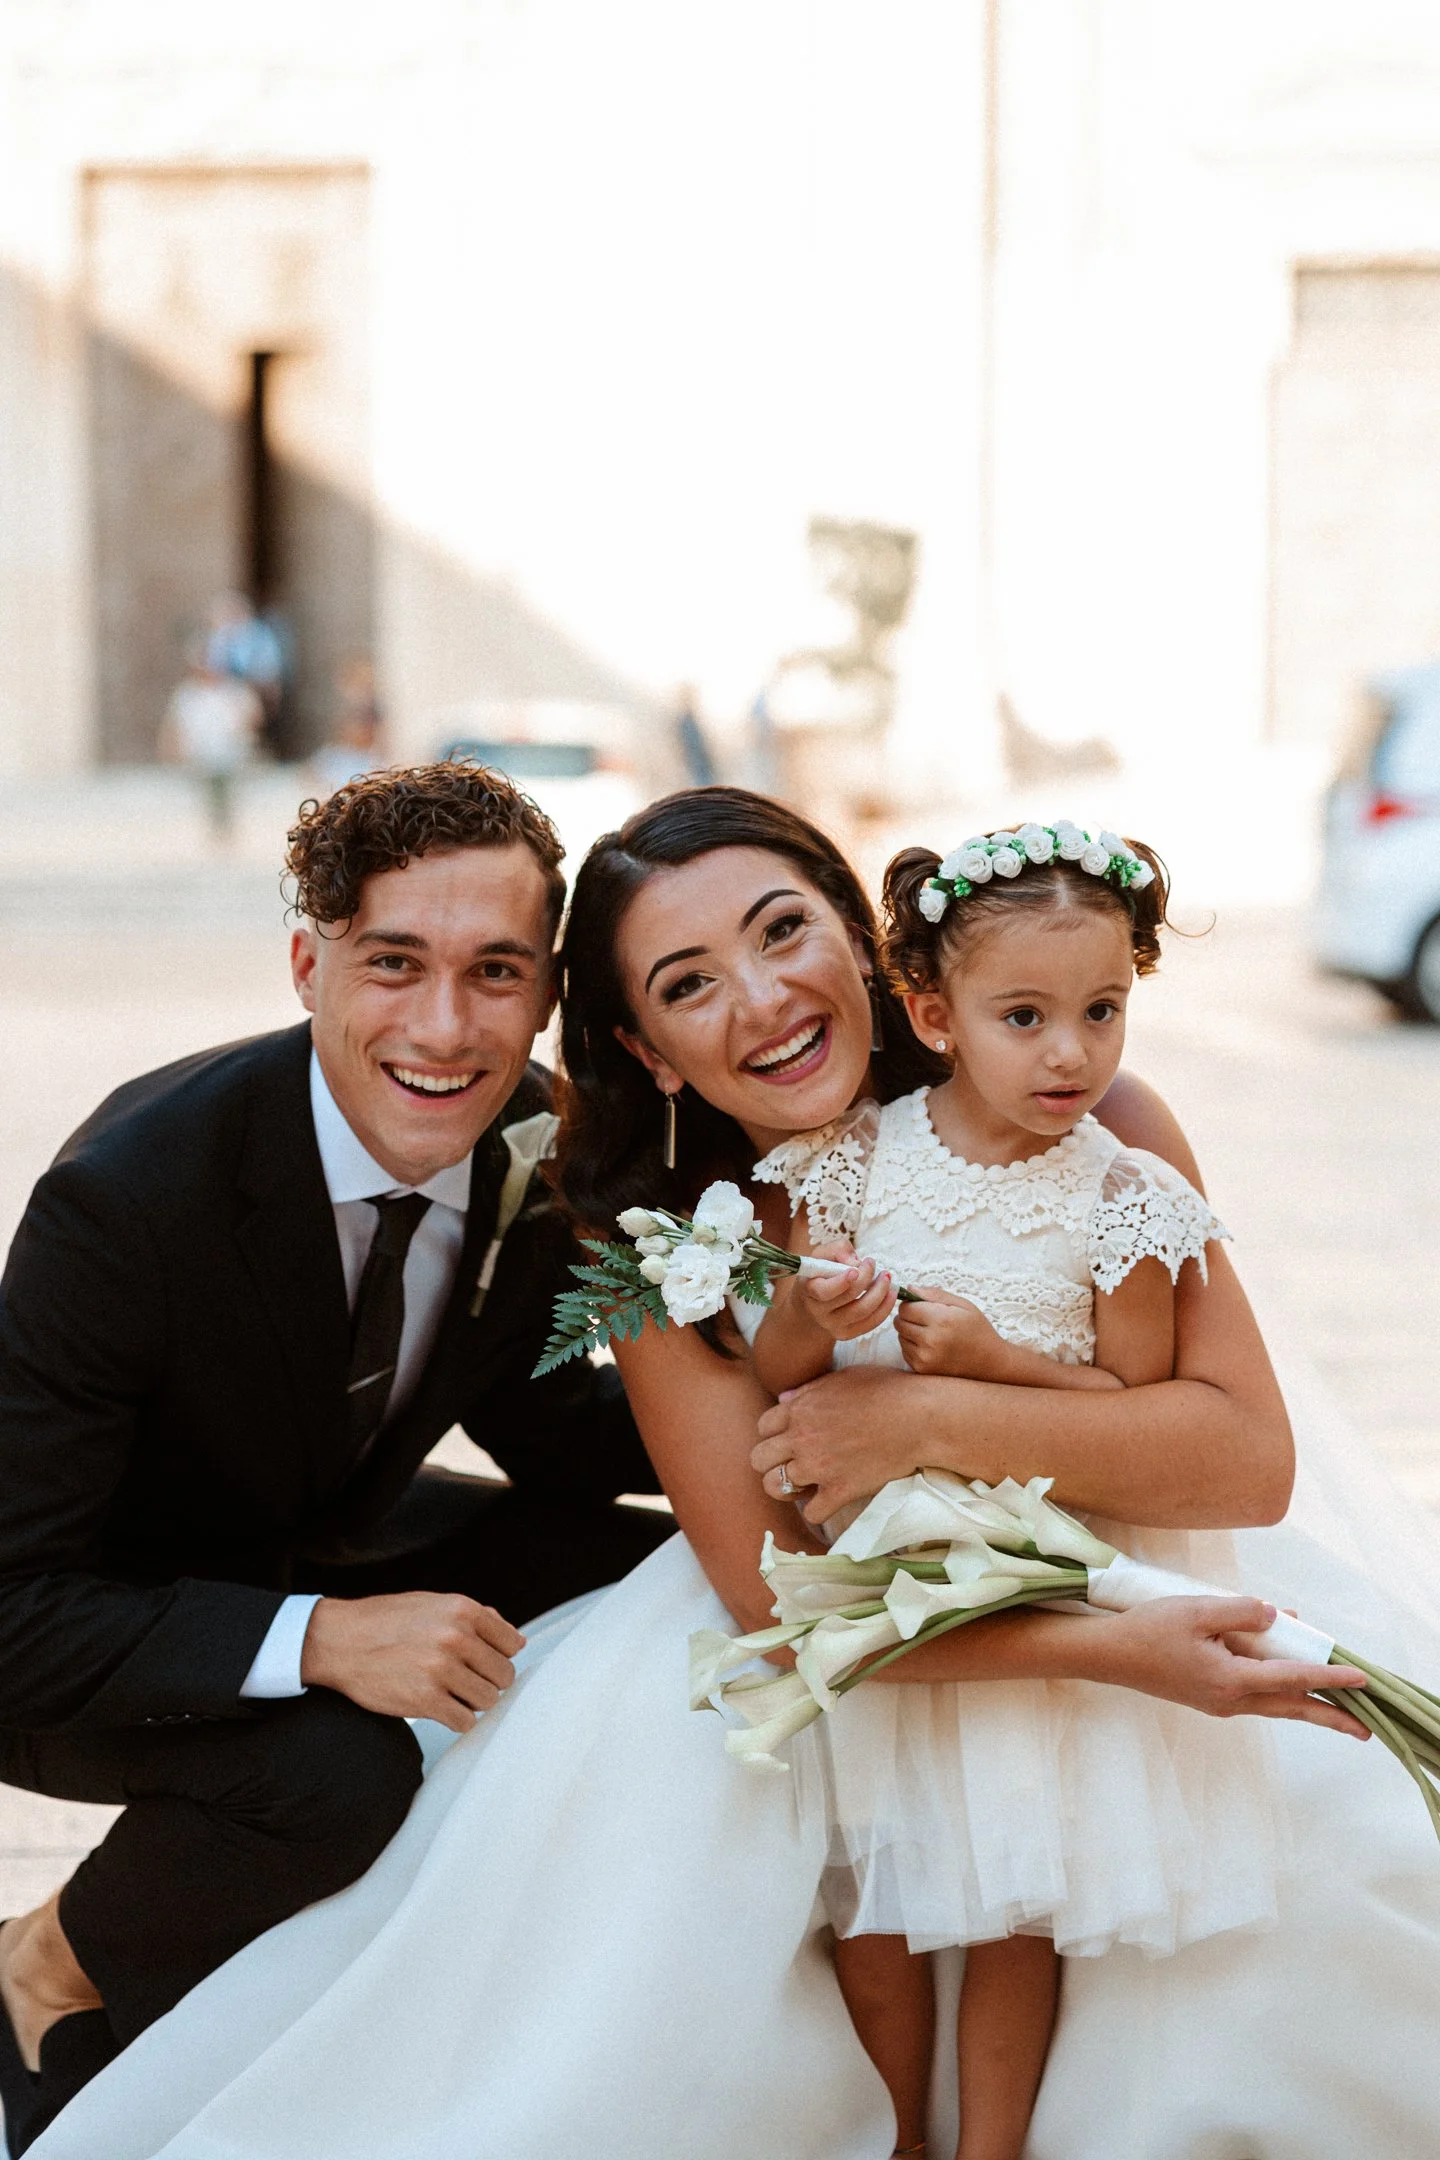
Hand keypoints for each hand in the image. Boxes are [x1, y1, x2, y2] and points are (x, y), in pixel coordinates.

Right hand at [300, 1592, 525, 1733]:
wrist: (340, 1640)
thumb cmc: (384, 1621)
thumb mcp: (433, 1604)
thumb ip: (475, 1617)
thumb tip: (515, 1639)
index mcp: (462, 1609)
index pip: (512, 1643)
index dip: (501, 1656)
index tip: (487, 1662)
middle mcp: (456, 1636)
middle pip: (503, 1674)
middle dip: (489, 1681)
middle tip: (468, 1681)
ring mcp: (441, 1669)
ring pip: (487, 1699)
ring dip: (473, 1701)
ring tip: (453, 1694)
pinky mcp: (425, 1699)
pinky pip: (464, 1720)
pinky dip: (458, 1719)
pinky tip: (443, 1708)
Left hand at [753, 1366, 919, 1521]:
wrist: (919, 1417)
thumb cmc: (886, 1390)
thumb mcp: (843, 1379)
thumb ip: (808, 1390)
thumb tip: (783, 1399)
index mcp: (800, 1409)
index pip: (762, 1427)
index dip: (774, 1434)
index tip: (790, 1439)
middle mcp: (802, 1438)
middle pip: (758, 1459)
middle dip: (771, 1462)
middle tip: (791, 1464)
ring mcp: (818, 1466)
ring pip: (775, 1488)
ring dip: (787, 1488)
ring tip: (806, 1484)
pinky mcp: (840, 1490)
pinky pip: (811, 1513)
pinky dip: (817, 1509)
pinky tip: (829, 1499)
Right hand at [797, 1240, 897, 1343]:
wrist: (811, 1304)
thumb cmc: (819, 1273)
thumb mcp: (821, 1255)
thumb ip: (837, 1249)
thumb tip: (856, 1261)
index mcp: (809, 1290)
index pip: (824, 1291)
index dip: (842, 1282)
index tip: (856, 1270)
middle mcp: (818, 1312)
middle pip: (849, 1298)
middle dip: (867, 1278)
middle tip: (872, 1263)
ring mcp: (832, 1326)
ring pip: (863, 1311)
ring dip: (881, 1292)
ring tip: (887, 1277)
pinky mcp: (846, 1334)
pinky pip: (870, 1323)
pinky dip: (885, 1308)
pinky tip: (891, 1294)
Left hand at [895, 1288, 1005, 1376]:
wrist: (990, 1362)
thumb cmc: (977, 1329)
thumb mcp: (963, 1305)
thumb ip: (934, 1294)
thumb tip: (908, 1288)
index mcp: (942, 1320)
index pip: (906, 1308)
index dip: (912, 1303)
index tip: (922, 1306)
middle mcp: (931, 1340)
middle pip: (900, 1322)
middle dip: (909, 1317)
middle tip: (927, 1319)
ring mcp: (925, 1358)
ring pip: (900, 1336)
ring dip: (910, 1332)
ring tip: (931, 1333)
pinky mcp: (922, 1369)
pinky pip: (905, 1351)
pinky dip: (913, 1346)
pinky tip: (931, 1346)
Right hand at [1077, 1597, 1370, 1736]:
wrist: (1111, 1655)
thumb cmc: (1149, 1630)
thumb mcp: (1198, 1610)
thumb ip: (1242, 1611)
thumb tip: (1279, 1617)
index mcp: (1229, 1680)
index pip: (1292, 1678)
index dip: (1329, 1678)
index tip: (1361, 1679)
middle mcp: (1230, 1700)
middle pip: (1291, 1708)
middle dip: (1331, 1717)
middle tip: (1366, 1728)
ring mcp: (1221, 1703)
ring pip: (1275, 1705)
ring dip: (1308, 1705)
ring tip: (1339, 1707)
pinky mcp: (1212, 1698)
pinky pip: (1257, 1695)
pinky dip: (1280, 1688)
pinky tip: (1287, 1671)